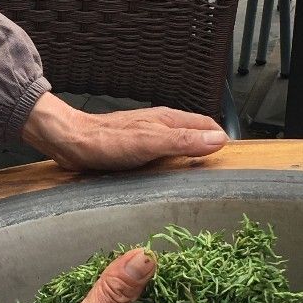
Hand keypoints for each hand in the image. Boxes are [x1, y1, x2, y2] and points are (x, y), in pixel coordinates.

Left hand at [20, 91, 226, 172]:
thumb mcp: (151, 142)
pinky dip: (172, 167)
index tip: (232, 163)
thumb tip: (218, 141)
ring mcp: (148, 137)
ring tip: (199, 182)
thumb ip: (184, 141)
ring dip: (191, 160)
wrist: (70, 142)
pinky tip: (169, 181)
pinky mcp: (136, 150)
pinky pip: (162, 157)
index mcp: (170, 120)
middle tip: (219, 177)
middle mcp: (161, 126)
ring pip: (179, 147)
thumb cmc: (107, 141)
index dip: (221, 142)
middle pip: (195, 136)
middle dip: (209, 151)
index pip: (208, 127)